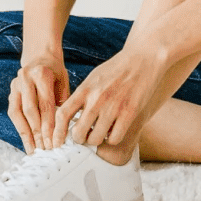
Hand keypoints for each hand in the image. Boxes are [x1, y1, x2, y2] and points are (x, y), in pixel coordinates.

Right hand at [8, 52, 70, 150]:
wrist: (40, 56)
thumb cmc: (55, 72)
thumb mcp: (64, 83)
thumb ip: (63, 103)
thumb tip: (64, 131)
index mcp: (41, 74)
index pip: (46, 105)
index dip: (49, 126)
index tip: (55, 143)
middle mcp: (25, 78)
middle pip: (31, 111)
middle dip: (38, 133)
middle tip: (46, 150)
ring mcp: (15, 84)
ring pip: (18, 113)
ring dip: (26, 134)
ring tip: (34, 150)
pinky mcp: (11, 91)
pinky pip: (13, 113)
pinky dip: (20, 128)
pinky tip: (27, 141)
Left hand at [62, 32, 176, 154]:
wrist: (143, 59)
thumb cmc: (116, 70)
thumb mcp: (93, 78)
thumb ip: (83, 96)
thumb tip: (70, 118)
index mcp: (85, 88)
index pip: (63, 114)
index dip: (57, 132)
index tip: (57, 141)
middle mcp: (97, 98)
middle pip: (78, 132)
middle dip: (79, 139)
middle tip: (84, 137)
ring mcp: (113, 106)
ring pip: (95, 138)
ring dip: (96, 140)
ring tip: (99, 134)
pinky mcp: (130, 112)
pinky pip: (114, 138)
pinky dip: (112, 139)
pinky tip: (114, 131)